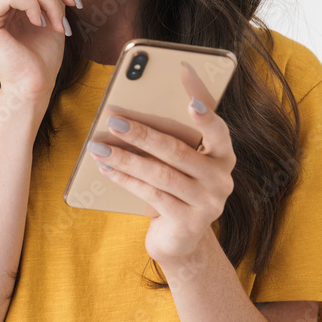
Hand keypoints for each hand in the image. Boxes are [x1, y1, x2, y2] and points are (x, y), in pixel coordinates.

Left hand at [87, 61, 236, 266]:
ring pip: (160, 173)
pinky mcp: (189, 223)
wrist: (179, 239)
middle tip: (113, 120)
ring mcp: (208, 203)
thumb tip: (134, 106)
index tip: (185, 81)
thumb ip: (172, 136)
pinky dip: (126, 179)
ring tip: (98, 147)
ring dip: (125, 158)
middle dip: (141, 133)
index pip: (217, 126)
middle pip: (177, 150)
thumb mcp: (179, 162)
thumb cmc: (175, 187)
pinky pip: (152, 195)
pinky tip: (106, 169)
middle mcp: (221, 178)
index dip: (203, 104)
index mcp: (223, 155)